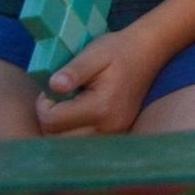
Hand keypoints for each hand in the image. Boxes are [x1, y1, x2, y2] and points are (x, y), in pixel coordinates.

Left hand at [34, 28, 163, 135]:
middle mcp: (109, 127)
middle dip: (50, 118)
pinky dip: (74, 131)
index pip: (52, 121)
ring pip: (68, 144)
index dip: (44, 104)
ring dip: (61, 127)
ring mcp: (114, 133)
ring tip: (70, 104)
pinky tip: (80, 113)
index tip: (54, 87)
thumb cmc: (119, 49)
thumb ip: (73, 71)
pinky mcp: (116, 134)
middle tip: (60, 96)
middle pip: (57, 138)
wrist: (150, 51)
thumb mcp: (94, 53)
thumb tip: (53, 86)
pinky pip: (83, 142)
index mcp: (101, 107)